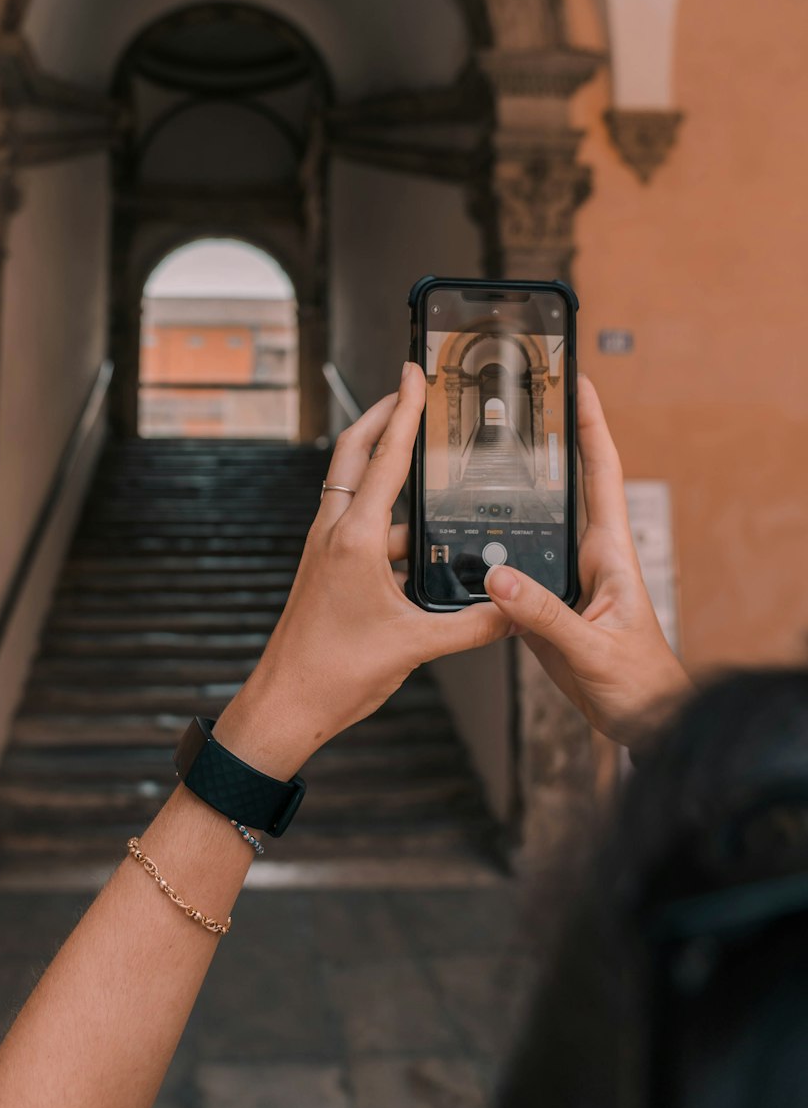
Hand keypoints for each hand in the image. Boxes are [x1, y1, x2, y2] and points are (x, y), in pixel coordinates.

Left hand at [215, 362, 509, 775]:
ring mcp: (326, 548)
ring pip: (355, 488)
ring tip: (425, 458)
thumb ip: (474, 625)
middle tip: (409, 389)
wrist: (285, 705)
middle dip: (383, 416)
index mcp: (354, 538)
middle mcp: (335, 532)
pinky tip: (419, 538)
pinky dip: (388, 516)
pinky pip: (359, 524)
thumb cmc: (335, 674)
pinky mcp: (327, 568)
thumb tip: (516, 609)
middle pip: (355, 453)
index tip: (413, 372)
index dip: (404, 409)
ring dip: (385, 466)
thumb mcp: (415, 646)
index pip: (384, 457)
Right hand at [483, 375, 691, 748]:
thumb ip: (544, 615)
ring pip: (532, 524)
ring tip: (480, 456)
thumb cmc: (641, 684)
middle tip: (520, 402)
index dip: (591, 425)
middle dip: (547, 440)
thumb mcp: (592, 649)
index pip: (602, 473)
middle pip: (566, 485)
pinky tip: (464, 541)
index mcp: (610, 552)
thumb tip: (498, 578)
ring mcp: (564, 578)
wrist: (642, 723)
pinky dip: (489, 550)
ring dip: (510, 494)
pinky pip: (512, 567)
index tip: (577, 384)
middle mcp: (588, 556)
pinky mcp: (544, 605)